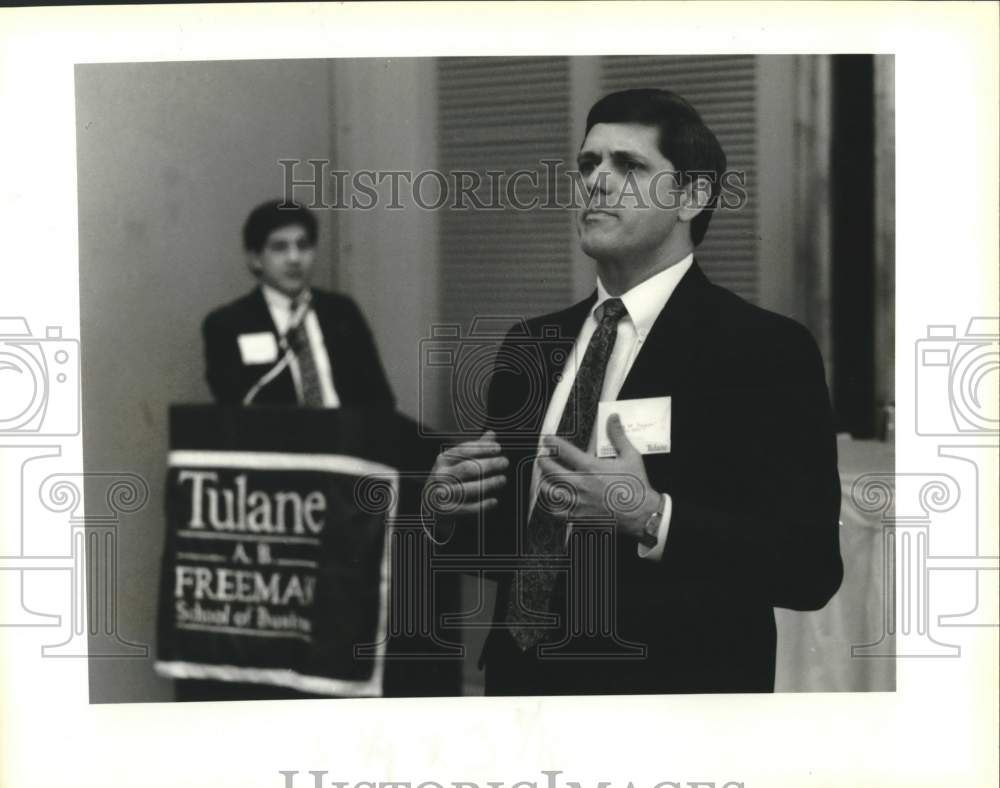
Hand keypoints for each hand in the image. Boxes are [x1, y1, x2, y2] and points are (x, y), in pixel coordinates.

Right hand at [421, 430, 508, 538]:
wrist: (431, 502)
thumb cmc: (449, 477)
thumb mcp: (457, 461)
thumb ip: (475, 449)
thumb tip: (492, 434)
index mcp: (443, 459)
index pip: (463, 450)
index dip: (481, 448)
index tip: (498, 448)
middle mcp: (440, 475)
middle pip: (466, 468)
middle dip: (488, 465)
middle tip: (504, 462)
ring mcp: (441, 493)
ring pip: (466, 489)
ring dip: (487, 484)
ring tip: (502, 480)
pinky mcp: (446, 510)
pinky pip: (466, 508)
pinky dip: (481, 505)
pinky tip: (494, 501)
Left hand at [537, 414, 658, 540]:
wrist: (641, 513)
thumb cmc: (635, 487)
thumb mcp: (630, 456)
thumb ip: (618, 435)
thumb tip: (613, 419)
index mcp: (591, 467)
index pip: (564, 451)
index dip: (552, 443)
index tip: (547, 440)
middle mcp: (581, 484)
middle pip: (551, 470)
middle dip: (543, 461)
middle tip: (542, 458)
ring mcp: (578, 501)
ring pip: (549, 491)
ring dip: (544, 482)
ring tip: (543, 477)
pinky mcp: (579, 515)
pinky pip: (556, 511)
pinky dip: (549, 504)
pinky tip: (550, 500)